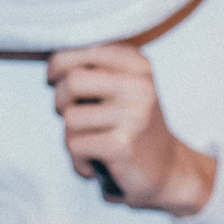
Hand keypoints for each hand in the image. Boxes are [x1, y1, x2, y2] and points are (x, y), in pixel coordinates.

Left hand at [48, 44, 215, 214]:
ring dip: (71, 137)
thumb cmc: (135, 129)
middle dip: (61, 102)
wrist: (170, 170)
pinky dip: (77, 160)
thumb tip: (53, 67)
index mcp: (137, 65)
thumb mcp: (124, 88)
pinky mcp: (122, 145)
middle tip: (72, 118)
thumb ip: (95, 71)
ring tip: (90, 145)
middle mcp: (139, 85)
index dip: (58, 66)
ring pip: (70, 117)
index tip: (54, 80)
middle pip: (72, 81)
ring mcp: (132, 115)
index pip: (82, 52)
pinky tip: (93, 165)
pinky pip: (75, 145)